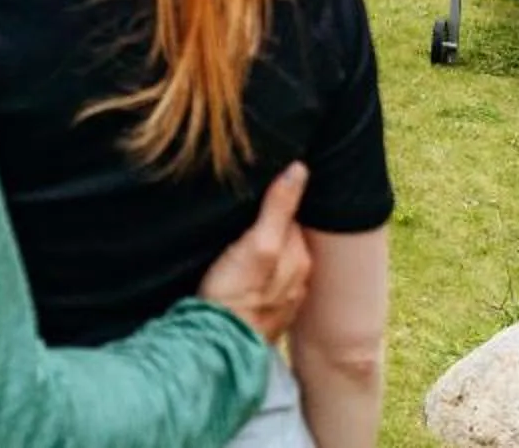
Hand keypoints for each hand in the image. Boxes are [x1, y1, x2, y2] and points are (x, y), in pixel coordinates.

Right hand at [196, 162, 311, 342]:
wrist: (218, 348)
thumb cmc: (234, 295)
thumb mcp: (258, 245)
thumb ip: (279, 208)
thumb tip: (300, 169)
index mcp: (300, 256)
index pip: (293, 214)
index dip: (277, 198)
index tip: (259, 185)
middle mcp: (300, 276)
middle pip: (288, 235)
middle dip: (274, 222)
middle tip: (247, 209)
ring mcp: (285, 297)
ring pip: (278, 259)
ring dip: (266, 246)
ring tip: (243, 235)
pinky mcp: (268, 312)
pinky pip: (269, 281)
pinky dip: (261, 270)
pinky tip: (244, 269)